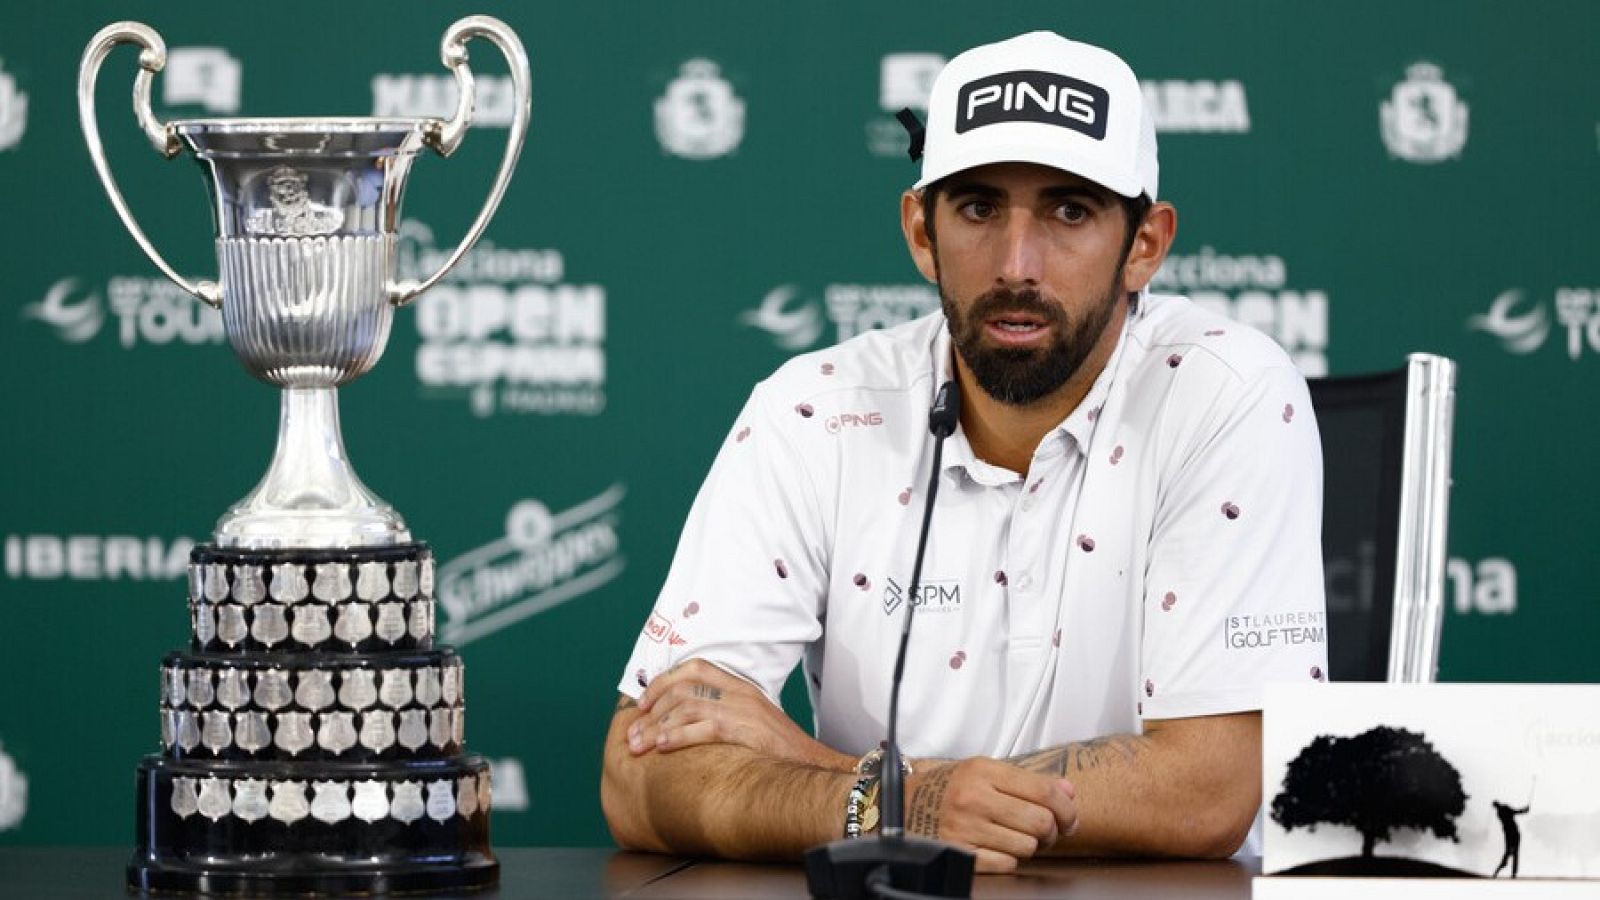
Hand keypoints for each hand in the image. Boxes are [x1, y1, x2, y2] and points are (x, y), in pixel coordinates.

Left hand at [626, 658, 852, 770]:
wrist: (812, 764)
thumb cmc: (779, 750)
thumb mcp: (751, 721)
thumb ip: (722, 713)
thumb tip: (683, 724)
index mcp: (739, 685)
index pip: (694, 668)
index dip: (663, 682)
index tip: (642, 702)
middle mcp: (739, 692)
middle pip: (683, 689)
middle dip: (651, 711)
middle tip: (632, 733)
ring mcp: (742, 709)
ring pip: (686, 707)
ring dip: (656, 727)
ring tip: (638, 746)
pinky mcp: (744, 729)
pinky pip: (703, 727)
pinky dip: (677, 736)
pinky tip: (662, 748)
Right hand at [904, 758, 1077, 873]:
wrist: (906, 804)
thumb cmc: (952, 787)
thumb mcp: (986, 771)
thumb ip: (1029, 780)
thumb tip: (1068, 792)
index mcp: (984, 771)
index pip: (1045, 792)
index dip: (1067, 808)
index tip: (1070, 817)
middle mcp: (974, 798)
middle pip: (1041, 822)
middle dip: (1052, 831)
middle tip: (1046, 830)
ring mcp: (965, 827)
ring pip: (1027, 847)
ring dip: (1030, 846)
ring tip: (1017, 836)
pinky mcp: (959, 852)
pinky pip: (1006, 864)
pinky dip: (1010, 859)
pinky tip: (1000, 847)